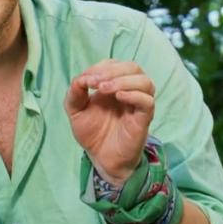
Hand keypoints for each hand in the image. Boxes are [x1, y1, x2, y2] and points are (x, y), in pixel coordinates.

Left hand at [64, 60, 154, 185]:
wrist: (102, 158)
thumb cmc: (92, 133)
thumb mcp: (75, 110)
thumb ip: (75, 93)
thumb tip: (81, 78)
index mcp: (115, 84)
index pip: (114, 64)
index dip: (100, 68)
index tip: (86, 80)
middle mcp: (130, 90)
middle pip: (133, 67)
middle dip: (113, 71)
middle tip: (95, 83)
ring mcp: (139, 104)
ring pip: (145, 81)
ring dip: (124, 80)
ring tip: (105, 88)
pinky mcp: (144, 118)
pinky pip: (148, 101)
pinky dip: (134, 95)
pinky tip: (118, 97)